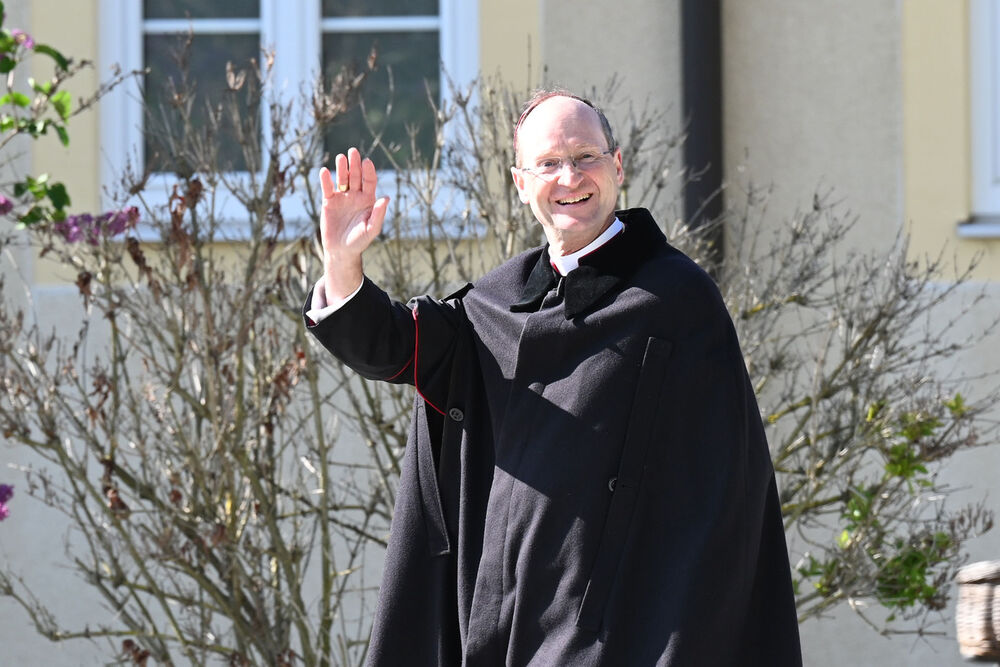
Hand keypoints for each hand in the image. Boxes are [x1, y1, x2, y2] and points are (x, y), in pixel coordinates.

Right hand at [319, 147, 389, 299]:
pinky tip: (324, 171)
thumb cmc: (359, 241)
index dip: (368, 172)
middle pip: (356, 176)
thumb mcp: (371, 229)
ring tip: (341, 157)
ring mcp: (342, 198)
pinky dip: (325, 180)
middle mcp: (355, 196)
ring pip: (342, 179)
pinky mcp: (328, 202)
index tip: (367, 162)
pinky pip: (327, 188)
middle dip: (355, 164)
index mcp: (368, 200)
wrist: (341, 251)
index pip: (369, 182)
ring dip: (342, 168)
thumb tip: (386, 198)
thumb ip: (378, 214)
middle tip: (353, 151)